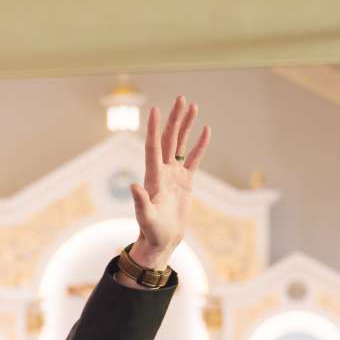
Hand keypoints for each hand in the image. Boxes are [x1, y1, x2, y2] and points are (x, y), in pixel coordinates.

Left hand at [128, 97, 210, 269]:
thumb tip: (134, 186)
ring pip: (180, 144)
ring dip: (186, 126)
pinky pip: (194, 159)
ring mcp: (174, 175)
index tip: (155, 109)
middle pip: (168, 139)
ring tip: (192, 106)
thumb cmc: (151, 232)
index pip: (153, 147)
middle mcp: (162, 171)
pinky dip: (200, 145)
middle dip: (174, 119)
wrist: (161, 241)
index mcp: (153, 176)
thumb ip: (140, 202)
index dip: (153, 128)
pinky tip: (206, 130)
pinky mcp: (185, 182)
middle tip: (180, 98)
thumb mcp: (145, 218)